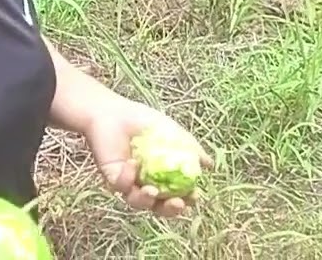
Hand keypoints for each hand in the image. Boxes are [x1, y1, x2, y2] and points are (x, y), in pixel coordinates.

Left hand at [84, 98, 212, 217]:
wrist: (113, 111)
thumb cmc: (143, 122)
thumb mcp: (173, 133)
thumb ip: (191, 148)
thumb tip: (209, 164)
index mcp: (163, 176)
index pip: (178, 195)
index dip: (187, 200)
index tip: (195, 195)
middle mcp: (146, 184)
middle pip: (159, 207)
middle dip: (169, 209)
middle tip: (176, 203)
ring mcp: (128, 183)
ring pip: (138, 202)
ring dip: (147, 199)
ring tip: (152, 190)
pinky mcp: (111, 178)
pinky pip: (120, 186)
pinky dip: (127, 178)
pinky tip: (132, 163)